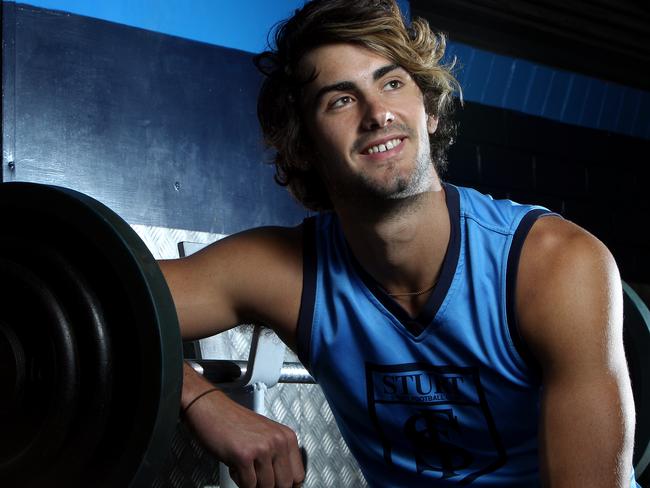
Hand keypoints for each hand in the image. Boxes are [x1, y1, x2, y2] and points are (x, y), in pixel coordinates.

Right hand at [184, 386, 304, 487]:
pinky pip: (248, 485)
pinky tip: (235, 465)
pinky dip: (240, 481)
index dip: (288, 485)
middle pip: (284, 484)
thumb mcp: (265, 435)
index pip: (298, 475)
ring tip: (244, 467)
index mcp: (286, 436)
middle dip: (269, 486)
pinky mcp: (244, 456)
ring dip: (252, 483)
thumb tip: (286, 482)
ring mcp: (262, 448)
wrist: (211, 409)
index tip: (278, 485)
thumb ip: (277, 456)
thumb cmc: (234, 422)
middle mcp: (278, 441)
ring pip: (265, 487)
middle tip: (256, 478)